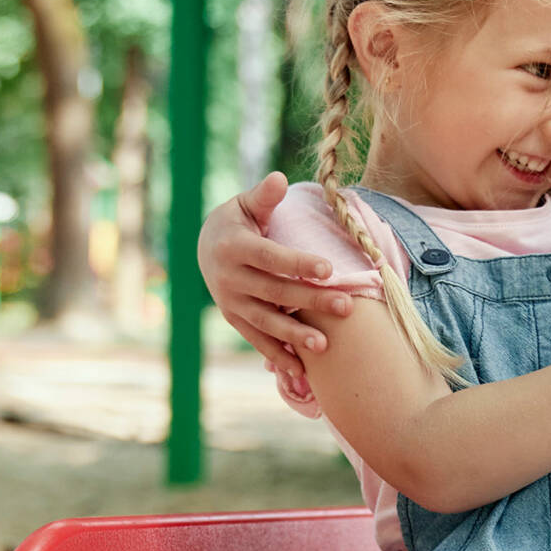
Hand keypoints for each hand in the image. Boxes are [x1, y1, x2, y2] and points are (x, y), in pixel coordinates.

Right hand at [197, 172, 353, 369]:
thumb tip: (280, 179)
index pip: (271, 257)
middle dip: (311, 301)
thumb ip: (265, 196)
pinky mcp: (234, 319)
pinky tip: (301, 370)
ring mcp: (230, 302)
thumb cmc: (238, 221)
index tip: (329, 269)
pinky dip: (277, 355)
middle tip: (346, 307)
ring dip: (294, 336)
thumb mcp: (246, 204)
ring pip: (266, 321)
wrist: (204, 247)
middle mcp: (229, 278)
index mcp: (234, 246)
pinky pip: (257, 340)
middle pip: (275, 292)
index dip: (299, 264)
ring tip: (324, 346)